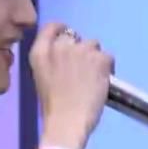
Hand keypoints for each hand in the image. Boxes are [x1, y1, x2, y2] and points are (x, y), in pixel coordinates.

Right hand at [28, 22, 114, 148]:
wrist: (67, 121)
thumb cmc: (51, 105)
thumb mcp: (40, 75)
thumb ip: (49, 58)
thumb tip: (64, 52)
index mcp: (40, 51)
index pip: (52, 26)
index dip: (61, 30)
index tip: (68, 38)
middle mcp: (59, 46)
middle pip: (74, 36)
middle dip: (78, 48)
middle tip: (81, 67)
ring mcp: (81, 50)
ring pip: (93, 44)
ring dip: (93, 57)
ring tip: (92, 75)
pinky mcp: (100, 59)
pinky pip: (108, 56)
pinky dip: (107, 68)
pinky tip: (102, 81)